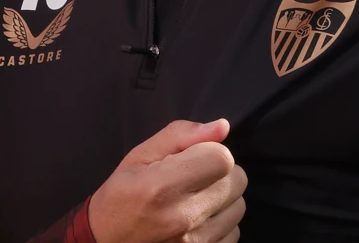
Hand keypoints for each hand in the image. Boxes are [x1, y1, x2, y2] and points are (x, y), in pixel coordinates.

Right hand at [88, 119, 246, 242]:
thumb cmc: (120, 198)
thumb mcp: (138, 157)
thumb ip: (179, 136)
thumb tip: (221, 127)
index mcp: (162, 186)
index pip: (221, 158)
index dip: (209, 150)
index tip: (192, 157)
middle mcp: (184, 217)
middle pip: (237, 180)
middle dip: (217, 172)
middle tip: (191, 177)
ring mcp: (197, 242)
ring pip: (239, 206)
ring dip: (221, 198)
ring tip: (191, 200)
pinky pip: (234, 231)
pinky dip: (220, 223)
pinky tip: (196, 221)